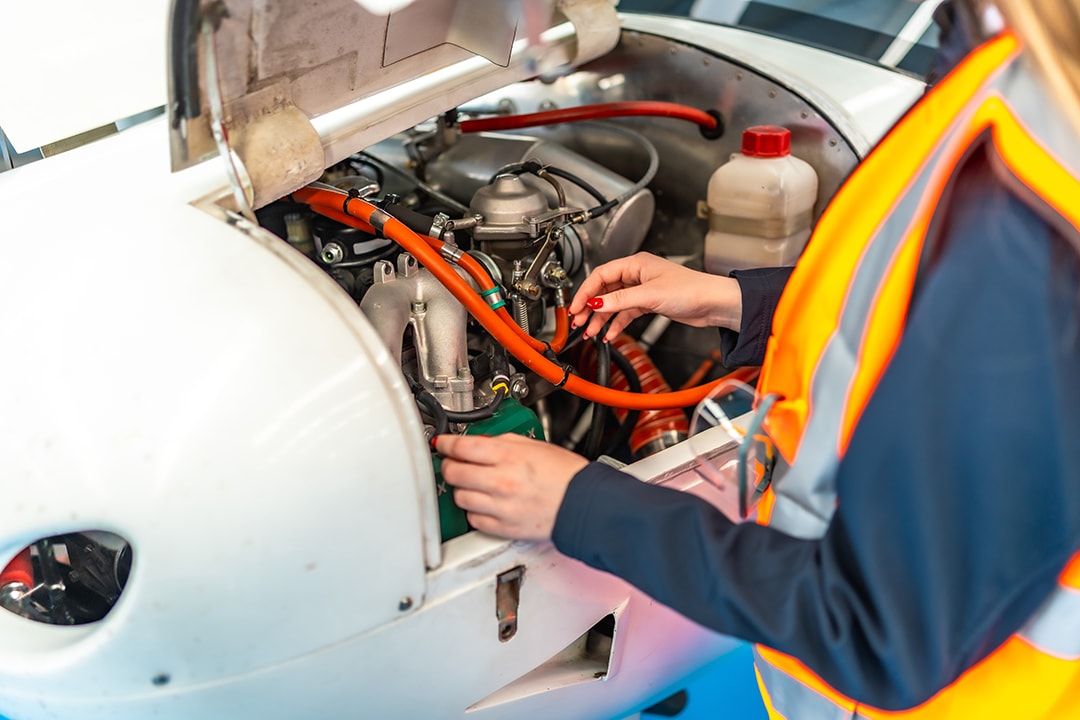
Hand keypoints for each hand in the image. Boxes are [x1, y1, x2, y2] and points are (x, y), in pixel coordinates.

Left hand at [436, 433, 588, 540]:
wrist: (585, 503)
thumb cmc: (566, 475)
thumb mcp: (535, 445)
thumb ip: (503, 442)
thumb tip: (479, 443)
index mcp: (509, 456)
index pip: (462, 447)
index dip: (446, 443)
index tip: (442, 443)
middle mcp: (502, 481)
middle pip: (454, 472)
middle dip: (449, 465)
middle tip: (453, 463)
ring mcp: (501, 507)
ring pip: (460, 497)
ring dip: (461, 488)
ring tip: (472, 484)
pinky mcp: (504, 528)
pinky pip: (474, 520)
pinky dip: (474, 512)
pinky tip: (484, 504)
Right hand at [569, 252, 741, 341]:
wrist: (713, 303)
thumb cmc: (690, 289)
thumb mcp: (649, 295)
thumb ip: (620, 300)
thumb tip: (596, 303)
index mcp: (635, 264)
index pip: (601, 275)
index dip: (585, 291)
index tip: (575, 306)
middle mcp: (637, 275)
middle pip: (605, 290)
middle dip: (590, 307)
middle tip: (578, 321)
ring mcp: (642, 289)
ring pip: (614, 303)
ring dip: (601, 318)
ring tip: (591, 331)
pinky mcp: (649, 303)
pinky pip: (626, 313)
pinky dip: (617, 323)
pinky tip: (610, 333)